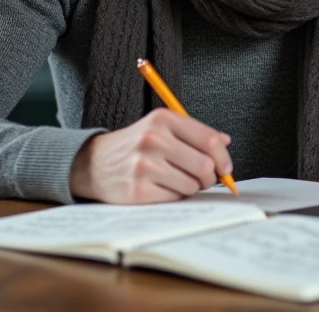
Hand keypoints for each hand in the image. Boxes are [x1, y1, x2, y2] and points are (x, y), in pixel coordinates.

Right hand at [69, 108, 232, 203]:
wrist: (93, 163)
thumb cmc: (134, 146)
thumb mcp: (159, 127)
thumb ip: (192, 132)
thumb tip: (224, 141)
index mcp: (162, 119)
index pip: (209, 140)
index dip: (223, 157)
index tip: (225, 167)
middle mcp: (153, 139)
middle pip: (204, 165)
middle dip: (210, 177)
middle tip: (204, 179)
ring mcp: (144, 165)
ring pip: (191, 185)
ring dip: (191, 187)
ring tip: (178, 181)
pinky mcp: (138, 189)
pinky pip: (174, 198)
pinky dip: (174, 196)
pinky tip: (163, 188)